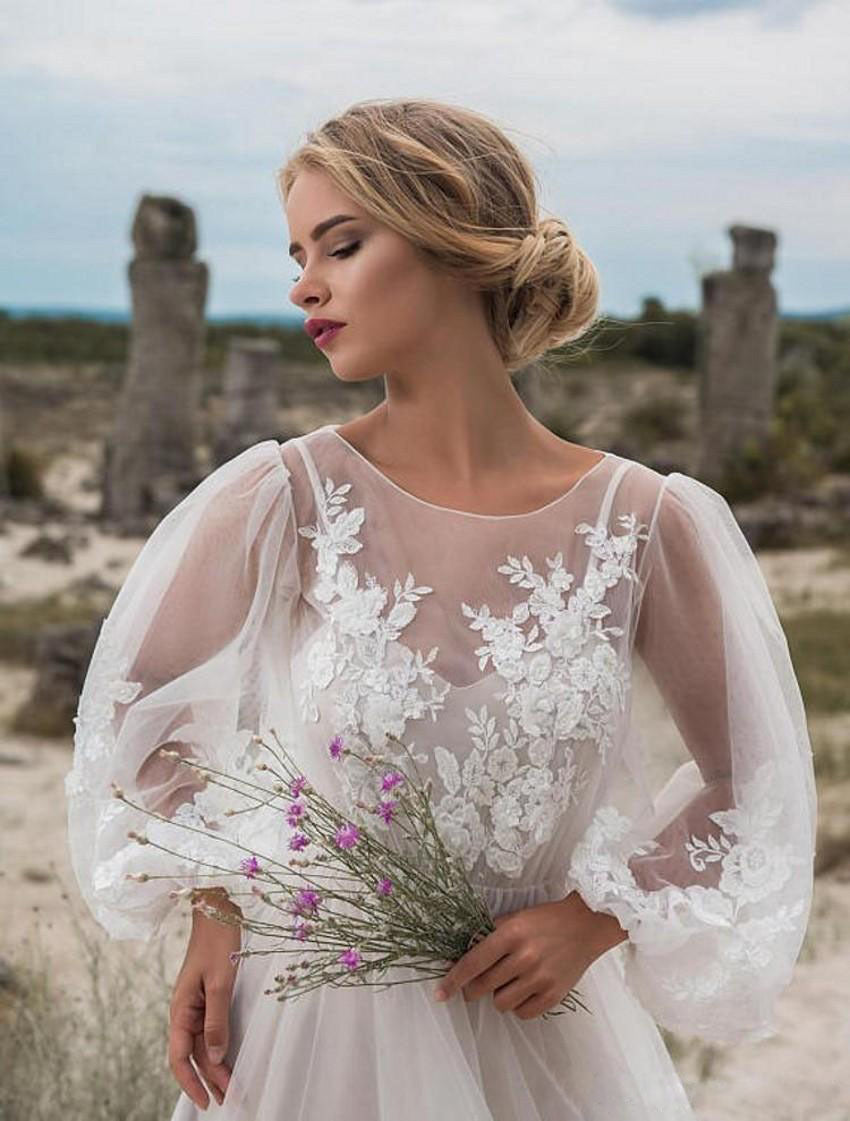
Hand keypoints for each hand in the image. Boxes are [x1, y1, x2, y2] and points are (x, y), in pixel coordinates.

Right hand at [168, 890, 241, 1109]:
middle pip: (193, 1054)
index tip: (207, 1102)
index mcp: (180, 1008)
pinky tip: (230, 1055)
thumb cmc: (217, 940)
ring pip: (203, 1043)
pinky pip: (211, 1027)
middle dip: (209, 1078)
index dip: (192, 1083)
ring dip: (216, 1064)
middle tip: (229, 1099)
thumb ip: (216, 1020)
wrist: (218, 907)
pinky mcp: (209, 994)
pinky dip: (220, 1045)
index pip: (180, 1057)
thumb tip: (214, 1056)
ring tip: (232, 1085)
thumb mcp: (219, 981)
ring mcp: (196, 1002)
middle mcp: (185, 1010)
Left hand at [433, 890, 626, 1020]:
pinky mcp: (554, 994)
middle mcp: (524, 957)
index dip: (453, 980)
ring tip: (509, 982)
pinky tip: (524, 991)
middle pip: (483, 986)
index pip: (473, 963)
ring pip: (501, 1003)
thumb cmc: (547, 919)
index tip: (440, 993)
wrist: (587, 925)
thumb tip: (463, 955)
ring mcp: (540, 978)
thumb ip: (490, 934)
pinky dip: (518, 1006)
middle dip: (473, 988)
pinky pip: (523, 1013)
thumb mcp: (515, 917)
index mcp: (511, 934)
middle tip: (477, 984)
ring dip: (498, 996)